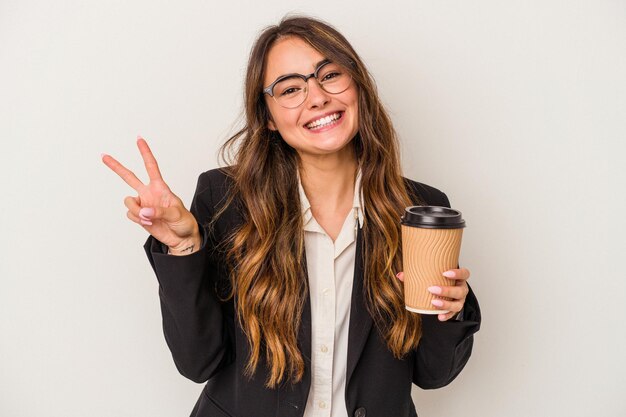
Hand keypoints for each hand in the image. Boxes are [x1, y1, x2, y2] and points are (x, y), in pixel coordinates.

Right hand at [101, 137, 199, 253]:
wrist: (181, 238)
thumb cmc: (184, 222)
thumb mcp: (177, 214)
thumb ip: (160, 211)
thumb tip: (144, 211)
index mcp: (160, 188)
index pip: (151, 166)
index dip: (145, 152)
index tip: (139, 138)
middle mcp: (149, 193)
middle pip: (129, 177)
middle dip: (116, 166)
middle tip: (103, 156)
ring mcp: (143, 204)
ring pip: (128, 201)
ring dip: (136, 210)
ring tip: (150, 218)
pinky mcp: (139, 216)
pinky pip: (130, 215)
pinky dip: (138, 219)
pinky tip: (149, 222)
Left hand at [396, 268, 469, 320]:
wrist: (444, 290)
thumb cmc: (438, 280)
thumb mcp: (431, 275)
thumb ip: (417, 274)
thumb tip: (400, 275)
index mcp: (459, 278)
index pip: (464, 273)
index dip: (457, 273)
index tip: (445, 273)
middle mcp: (462, 289)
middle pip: (460, 291)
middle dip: (446, 290)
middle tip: (432, 289)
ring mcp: (460, 300)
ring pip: (458, 304)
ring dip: (446, 304)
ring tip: (433, 303)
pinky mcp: (455, 309)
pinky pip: (453, 314)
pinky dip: (446, 315)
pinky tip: (439, 317)